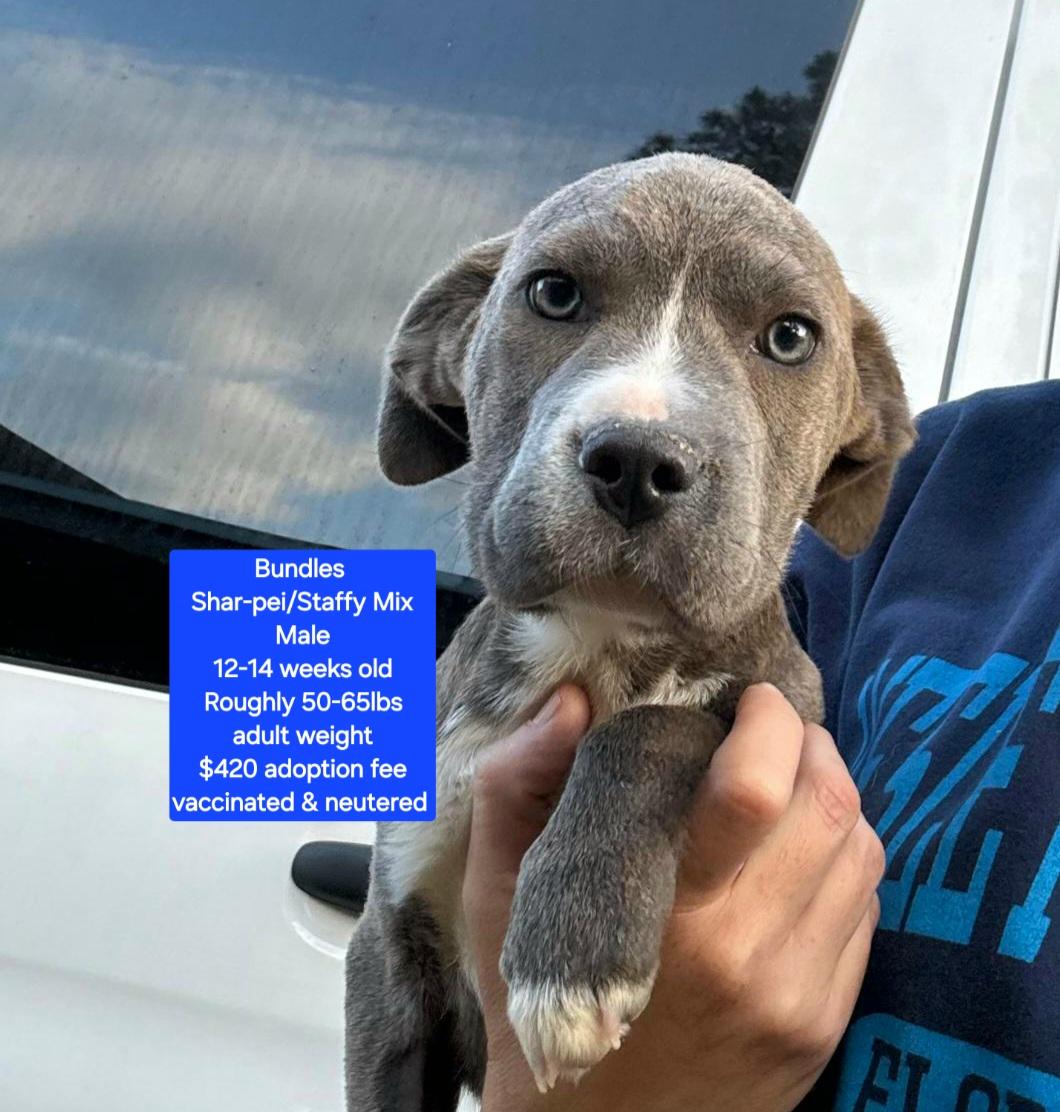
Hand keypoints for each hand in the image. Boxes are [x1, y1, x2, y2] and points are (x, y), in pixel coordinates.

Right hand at [463, 683, 882, 1111]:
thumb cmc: (539, 1008)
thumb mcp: (495, 897)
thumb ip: (516, 785)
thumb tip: (570, 699)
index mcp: (671, 916)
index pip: (755, 791)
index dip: (768, 722)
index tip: (748, 700)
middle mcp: (752, 956)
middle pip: (830, 808)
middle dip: (811, 743)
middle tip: (773, 730)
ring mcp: (802, 995)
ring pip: (862, 852)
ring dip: (834, 796)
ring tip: (787, 783)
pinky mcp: (827, 1023)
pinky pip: (865, 909)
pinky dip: (842, 858)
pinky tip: (796, 855)